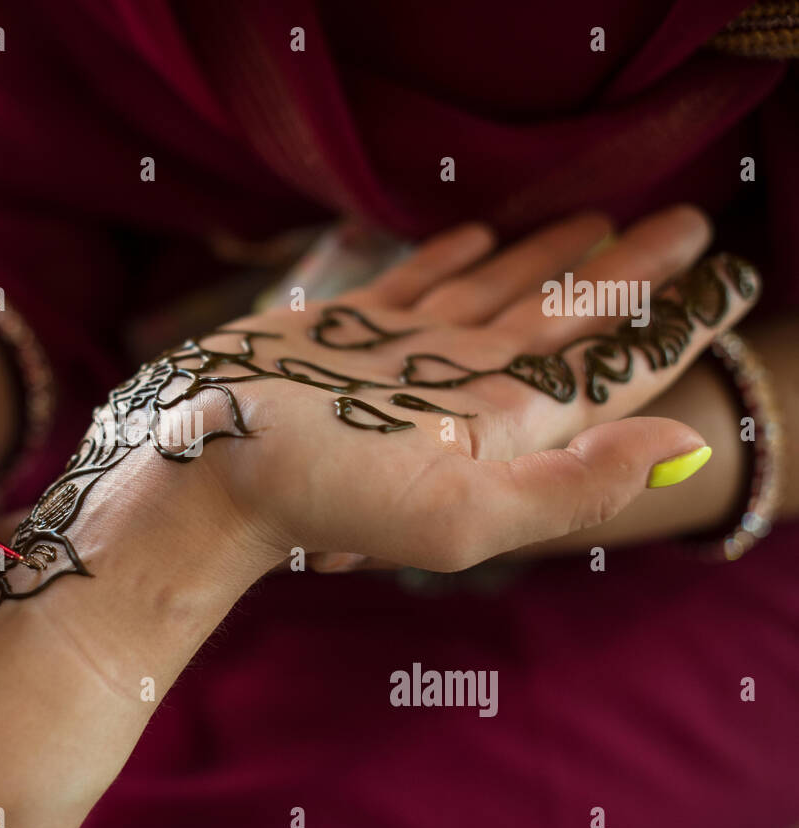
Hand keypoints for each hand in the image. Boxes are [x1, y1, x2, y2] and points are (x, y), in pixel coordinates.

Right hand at [183, 206, 757, 571]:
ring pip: (496, 295)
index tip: (728, 282)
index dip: (675, 327)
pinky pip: (414, 283)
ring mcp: (400, 359)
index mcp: (498, 430)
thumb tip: (683, 449)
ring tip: (599, 214)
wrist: (199, 469)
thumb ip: (572, 488)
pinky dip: (453, 255)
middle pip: (566, 322)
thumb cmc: (316, 496)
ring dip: (549, 256)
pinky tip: (480, 233)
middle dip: (629, 275)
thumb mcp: (455, 512)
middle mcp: (456, 392)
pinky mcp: (341, 333)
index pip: (611, 372)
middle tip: (686, 223)